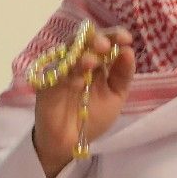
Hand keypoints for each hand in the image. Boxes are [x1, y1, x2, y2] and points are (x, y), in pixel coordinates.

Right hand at [30, 24, 135, 177]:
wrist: (72, 142)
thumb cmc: (93, 116)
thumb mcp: (115, 95)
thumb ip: (122, 74)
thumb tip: (129, 51)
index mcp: (97, 61)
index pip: (104, 41)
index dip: (114, 35)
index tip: (126, 39)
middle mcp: (78, 61)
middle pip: (85, 40)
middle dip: (96, 40)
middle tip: (105, 45)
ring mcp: (62, 70)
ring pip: (70, 53)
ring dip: (81, 55)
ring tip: (92, 60)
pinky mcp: (47, 84)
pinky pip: (58, 75)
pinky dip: (69, 74)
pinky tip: (79, 79)